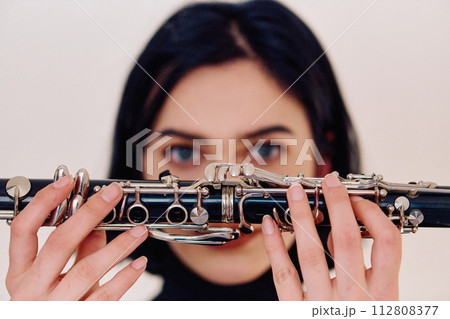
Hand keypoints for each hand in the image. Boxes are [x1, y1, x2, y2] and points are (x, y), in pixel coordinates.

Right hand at [6, 175, 147, 299]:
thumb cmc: (45, 305)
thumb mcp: (49, 277)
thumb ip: (74, 251)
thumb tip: (98, 223)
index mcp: (20, 274)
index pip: (23, 229)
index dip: (45, 202)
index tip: (67, 183)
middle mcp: (33, 289)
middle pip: (60, 243)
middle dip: (89, 214)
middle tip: (112, 195)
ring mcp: (55, 306)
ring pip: (88, 269)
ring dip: (118, 246)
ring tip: (139, 230)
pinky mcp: (79, 317)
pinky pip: (106, 295)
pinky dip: (125, 277)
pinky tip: (139, 262)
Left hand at [262, 174, 401, 300]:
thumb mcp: (381, 304)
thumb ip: (368, 272)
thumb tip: (350, 235)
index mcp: (382, 295)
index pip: (386, 244)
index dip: (374, 215)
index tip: (361, 199)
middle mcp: (353, 297)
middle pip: (348, 240)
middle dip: (338, 204)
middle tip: (329, 181)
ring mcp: (322, 304)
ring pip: (312, 252)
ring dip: (302, 218)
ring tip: (295, 193)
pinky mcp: (296, 311)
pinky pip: (283, 275)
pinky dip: (274, 247)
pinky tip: (269, 226)